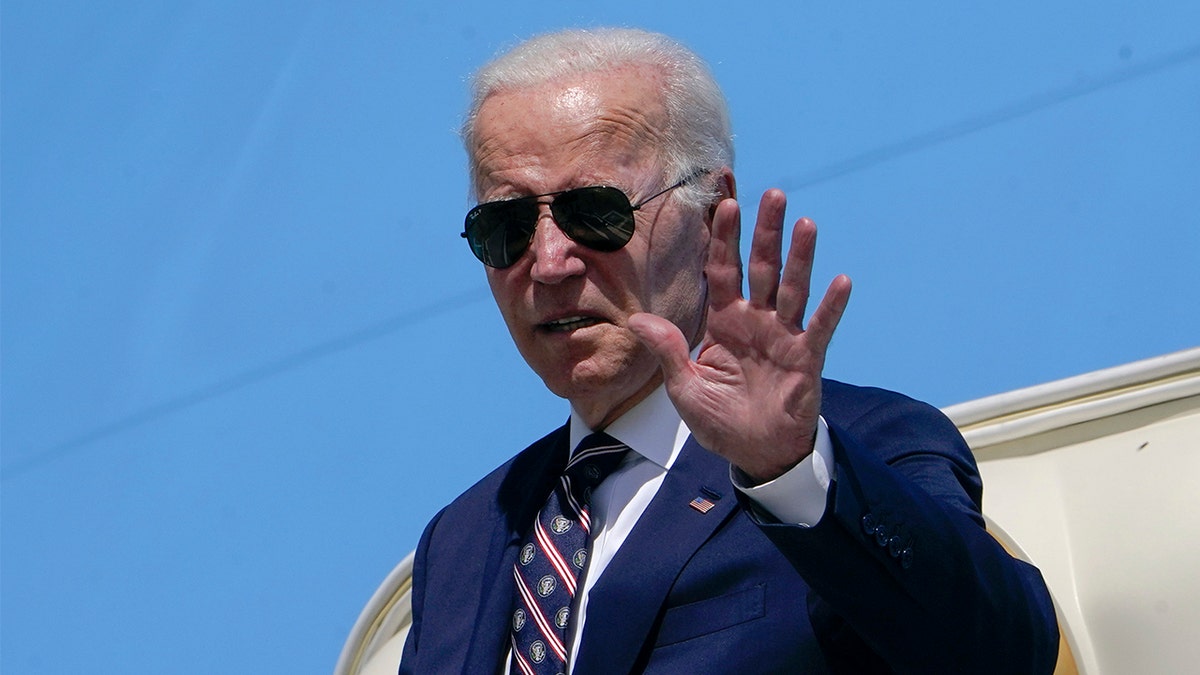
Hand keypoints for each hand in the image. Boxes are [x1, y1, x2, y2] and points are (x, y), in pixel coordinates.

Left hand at [628, 189, 850, 482]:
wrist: (755, 453)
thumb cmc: (720, 420)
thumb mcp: (684, 387)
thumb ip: (668, 350)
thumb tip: (634, 320)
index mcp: (725, 321)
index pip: (724, 271)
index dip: (724, 239)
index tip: (725, 204)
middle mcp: (757, 320)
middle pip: (762, 267)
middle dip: (765, 232)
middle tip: (772, 194)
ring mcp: (784, 336)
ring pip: (793, 289)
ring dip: (800, 257)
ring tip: (805, 223)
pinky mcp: (807, 358)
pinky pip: (820, 328)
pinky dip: (830, 306)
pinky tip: (840, 280)